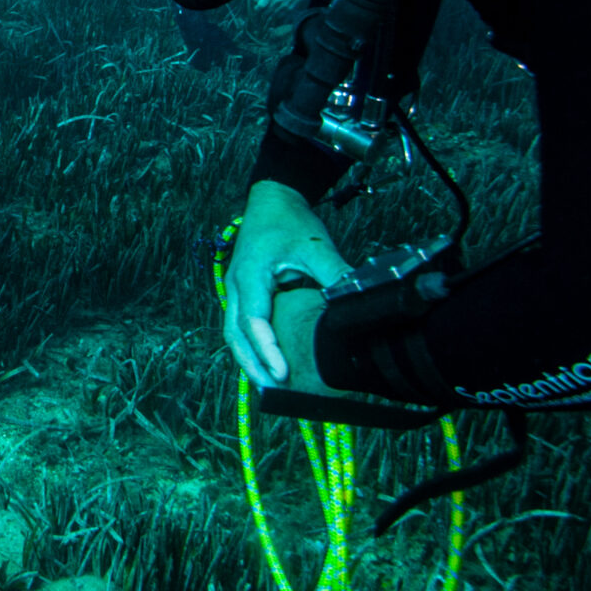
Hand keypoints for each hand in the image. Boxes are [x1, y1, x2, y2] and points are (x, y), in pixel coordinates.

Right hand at [222, 181, 351, 387]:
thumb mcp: (316, 244)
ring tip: (270, 386)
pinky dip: (251, 348)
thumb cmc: (291, 221)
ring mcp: (235, 290)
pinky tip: (267, 364)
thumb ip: (335, 274)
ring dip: (248, 360)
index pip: (255, 319)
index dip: (268, 348)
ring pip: (233, 333)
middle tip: (275, 390)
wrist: (272, 200)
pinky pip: (240, 326)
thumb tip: (357, 304)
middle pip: (235, 334)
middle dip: (253, 364)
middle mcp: (236, 286)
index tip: (283, 372)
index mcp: (251, 274)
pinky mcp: (242, 294)